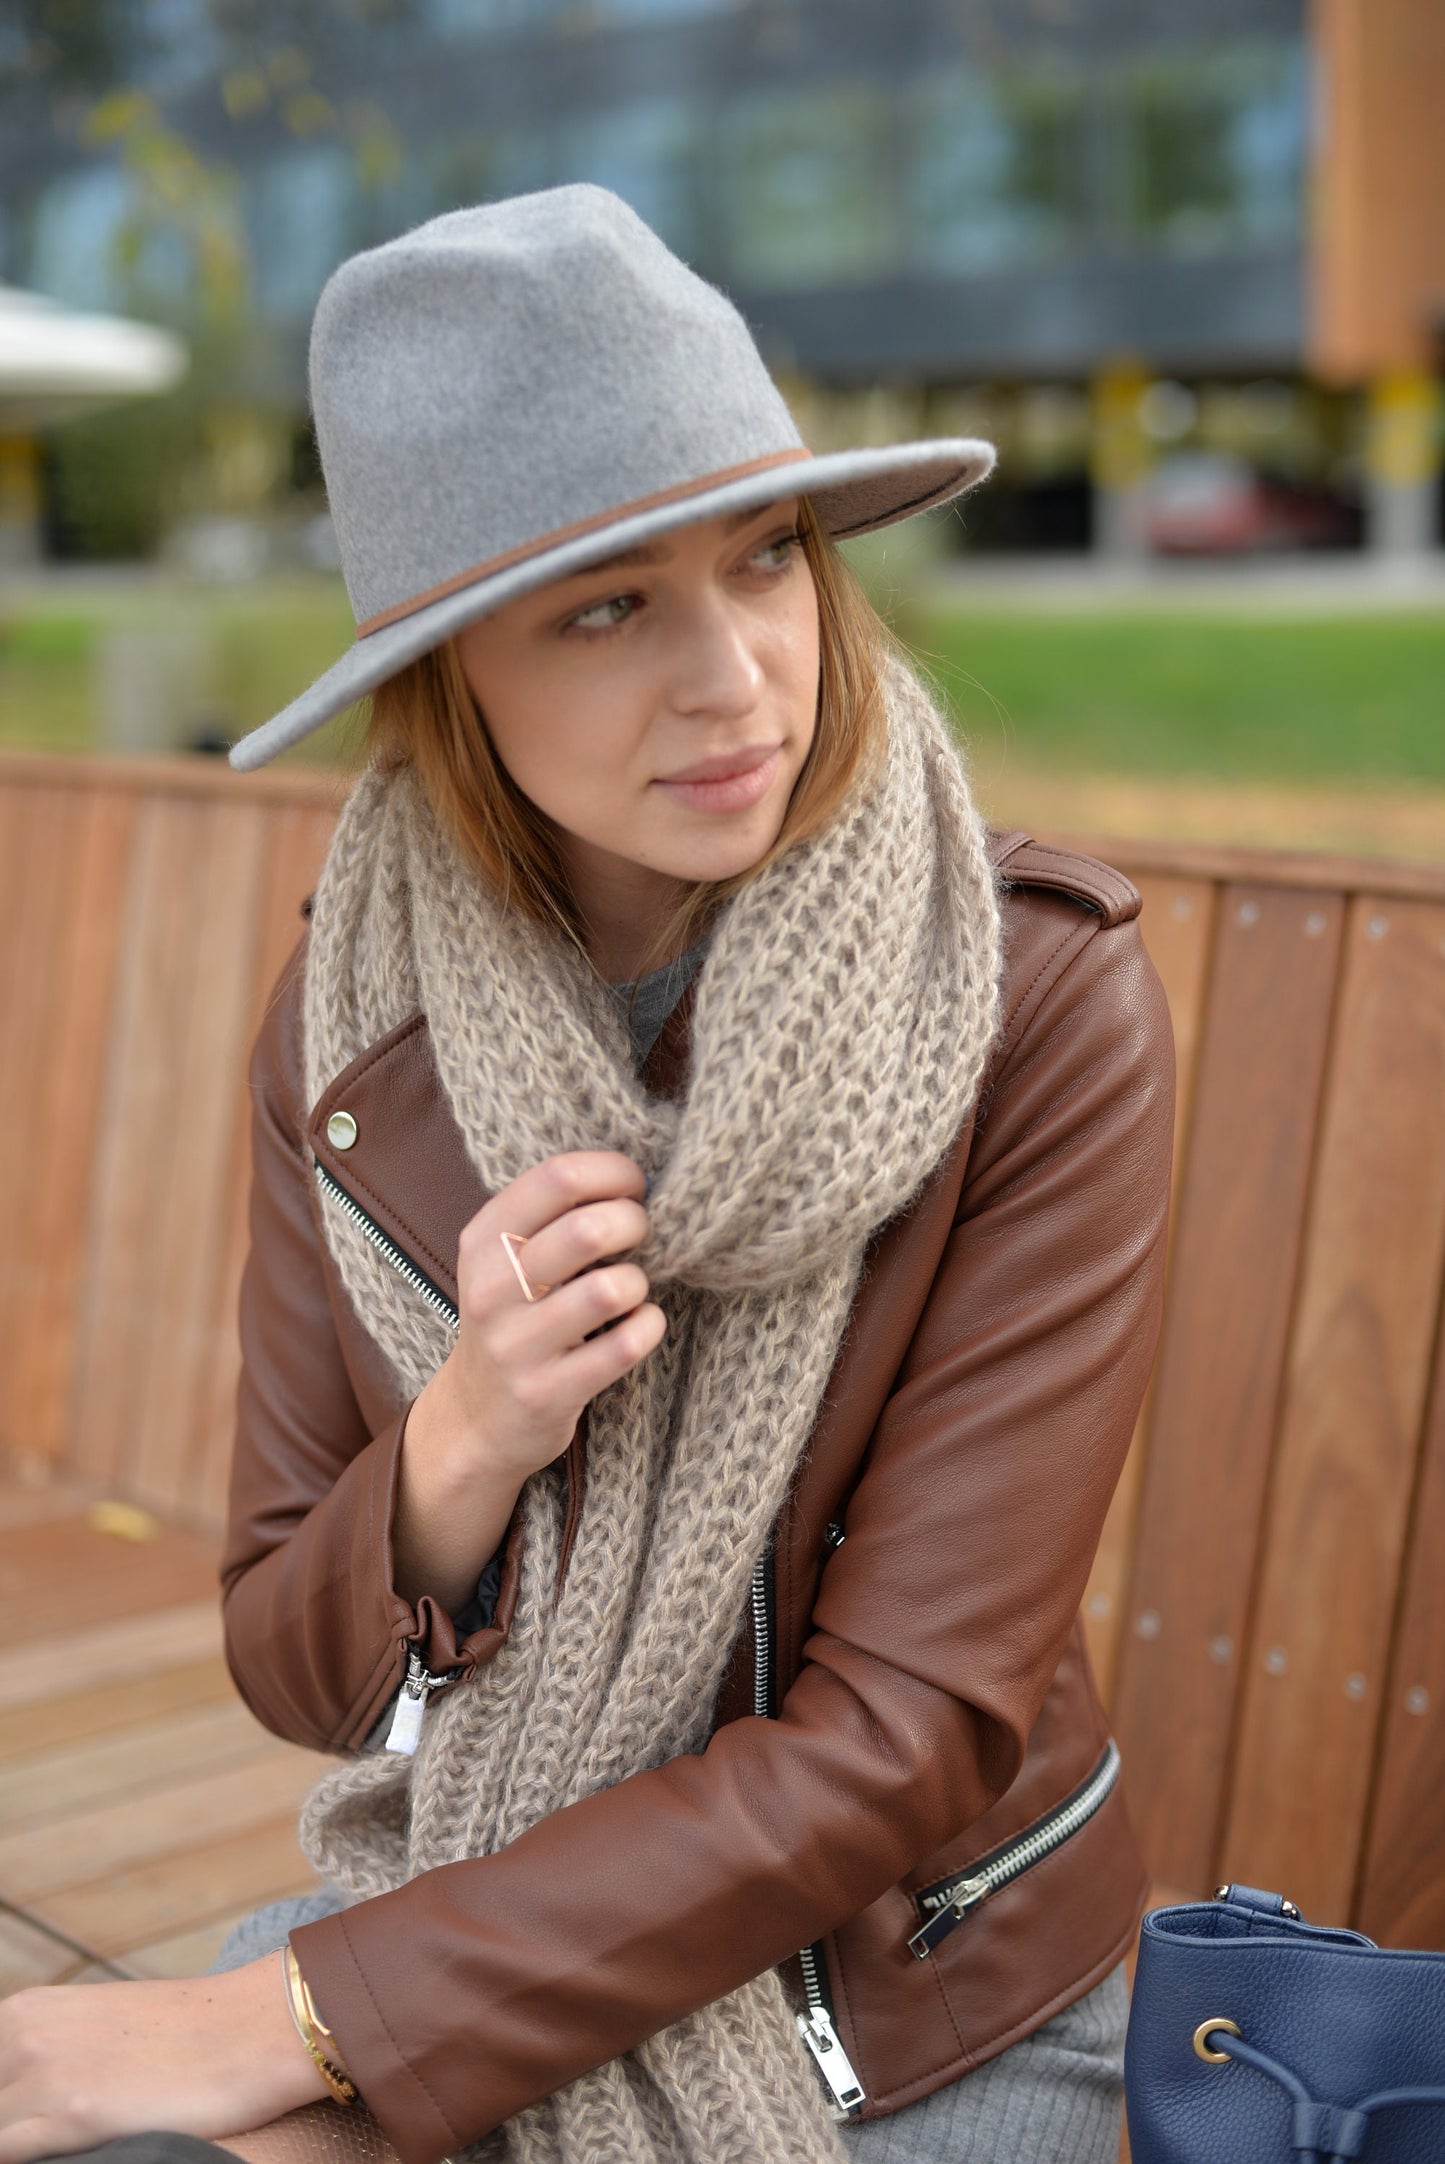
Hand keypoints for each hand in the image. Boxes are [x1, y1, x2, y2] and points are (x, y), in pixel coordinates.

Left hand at [0, 1958, 324, 2163]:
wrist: (255, 2028)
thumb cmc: (187, 2038)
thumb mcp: (99, 2030)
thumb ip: (49, 2059)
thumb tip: (21, 2105)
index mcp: (26, 2010)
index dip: (5, 2110)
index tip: (26, 2126)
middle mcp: (23, 2032)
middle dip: (9, 2128)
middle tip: (49, 2137)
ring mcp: (43, 2071)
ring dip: (17, 2147)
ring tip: (76, 2144)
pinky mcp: (70, 2112)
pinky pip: (8, 2156)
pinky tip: (77, 2156)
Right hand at [394, 1151, 666, 1610]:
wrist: (478, 1418)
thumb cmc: (513, 1319)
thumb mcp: (506, 1259)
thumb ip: (552, 1215)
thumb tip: (632, 1174)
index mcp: (483, 1241)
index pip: (557, 1177)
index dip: (612, 1172)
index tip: (633, 1186)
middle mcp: (492, 1289)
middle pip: (586, 1229)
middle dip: (633, 1222)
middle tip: (641, 1233)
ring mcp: (516, 1346)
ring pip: (608, 1290)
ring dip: (637, 1281)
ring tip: (632, 1286)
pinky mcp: (546, 1393)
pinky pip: (622, 1348)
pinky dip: (648, 1327)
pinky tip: (642, 1324)